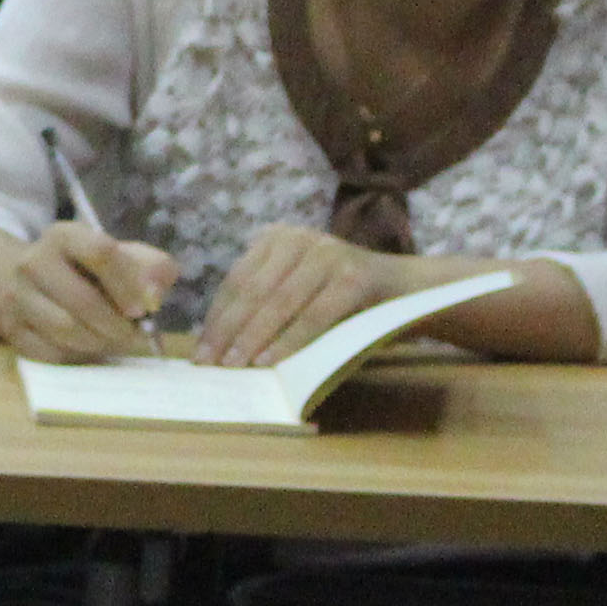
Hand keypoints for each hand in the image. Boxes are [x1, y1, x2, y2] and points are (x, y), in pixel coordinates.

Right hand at [2, 221, 180, 361]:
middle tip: (132, 334)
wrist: (33, 285)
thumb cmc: (90, 272)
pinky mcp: (12, 329)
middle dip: (116, 324)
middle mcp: (32, 261)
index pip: (101, 252)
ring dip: (99, 342)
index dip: (128, 284)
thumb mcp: (123, 258)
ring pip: (66, 329)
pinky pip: (51, 352)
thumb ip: (151, 269)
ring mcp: (16, 296)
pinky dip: (77, 355)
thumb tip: (154, 294)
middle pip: (83, 300)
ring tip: (111, 339)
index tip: (144, 308)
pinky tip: (86, 345)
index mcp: (63, 235)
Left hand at [190, 224, 404, 366]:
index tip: (200, 353)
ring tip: (235, 366)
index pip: (236, 281)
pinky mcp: (353, 275)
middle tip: (211, 365)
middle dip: (228, 331)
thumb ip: (265, 307)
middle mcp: (298, 238)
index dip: (216, 319)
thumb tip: (220, 346)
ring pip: (279, 302)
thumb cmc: (342, 302)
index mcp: (277, 239)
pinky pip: (312, 315)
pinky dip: (290, 341)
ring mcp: (327, 253)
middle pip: (253, 291)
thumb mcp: (298, 294)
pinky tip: (272, 361)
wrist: (406, 292)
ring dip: (253, 338)